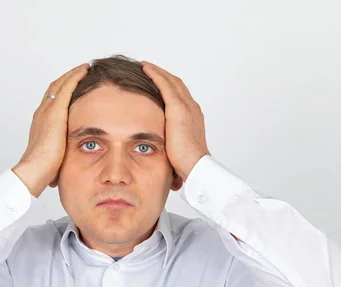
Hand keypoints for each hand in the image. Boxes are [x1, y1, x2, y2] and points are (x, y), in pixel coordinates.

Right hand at [13, 63, 89, 196]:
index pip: (52, 101)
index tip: (72, 85)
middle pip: (55, 88)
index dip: (62, 91)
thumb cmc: (43, 169)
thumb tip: (63, 167)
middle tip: (80, 71)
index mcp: (41, 123)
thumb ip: (60, 155)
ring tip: (84, 67)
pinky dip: (75, 76)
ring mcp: (47, 110)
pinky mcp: (55, 111)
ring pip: (60, 84)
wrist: (35, 169)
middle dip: (67, 78)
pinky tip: (85, 70)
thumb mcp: (55, 158)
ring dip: (72, 74)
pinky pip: (66, 86)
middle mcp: (42, 113)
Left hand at [140, 61, 209, 181]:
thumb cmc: (187, 163)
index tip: (158, 82)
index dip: (169, 86)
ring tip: (145, 66)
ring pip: (171, 80)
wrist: (195, 165)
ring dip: (158, 71)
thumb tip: (161, 149)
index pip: (180, 96)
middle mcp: (192, 108)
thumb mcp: (177, 149)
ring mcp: (186, 106)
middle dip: (163, 75)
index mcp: (192, 117)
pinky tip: (145, 69)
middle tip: (149, 68)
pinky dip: (155, 74)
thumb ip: (170, 142)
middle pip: (176, 84)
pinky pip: (164, 84)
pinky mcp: (178, 107)